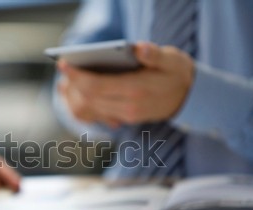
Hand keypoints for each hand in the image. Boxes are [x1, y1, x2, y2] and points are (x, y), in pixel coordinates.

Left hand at [57, 42, 193, 126]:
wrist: (189, 97)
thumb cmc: (177, 72)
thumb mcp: (171, 59)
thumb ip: (155, 54)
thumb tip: (138, 47)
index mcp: (137, 90)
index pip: (96, 86)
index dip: (77, 76)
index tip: (63, 64)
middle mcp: (129, 108)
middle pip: (89, 98)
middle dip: (73, 84)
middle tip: (64, 68)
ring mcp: (126, 116)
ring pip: (90, 109)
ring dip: (75, 95)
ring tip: (67, 79)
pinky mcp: (125, 119)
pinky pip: (97, 114)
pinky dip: (85, 102)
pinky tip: (79, 89)